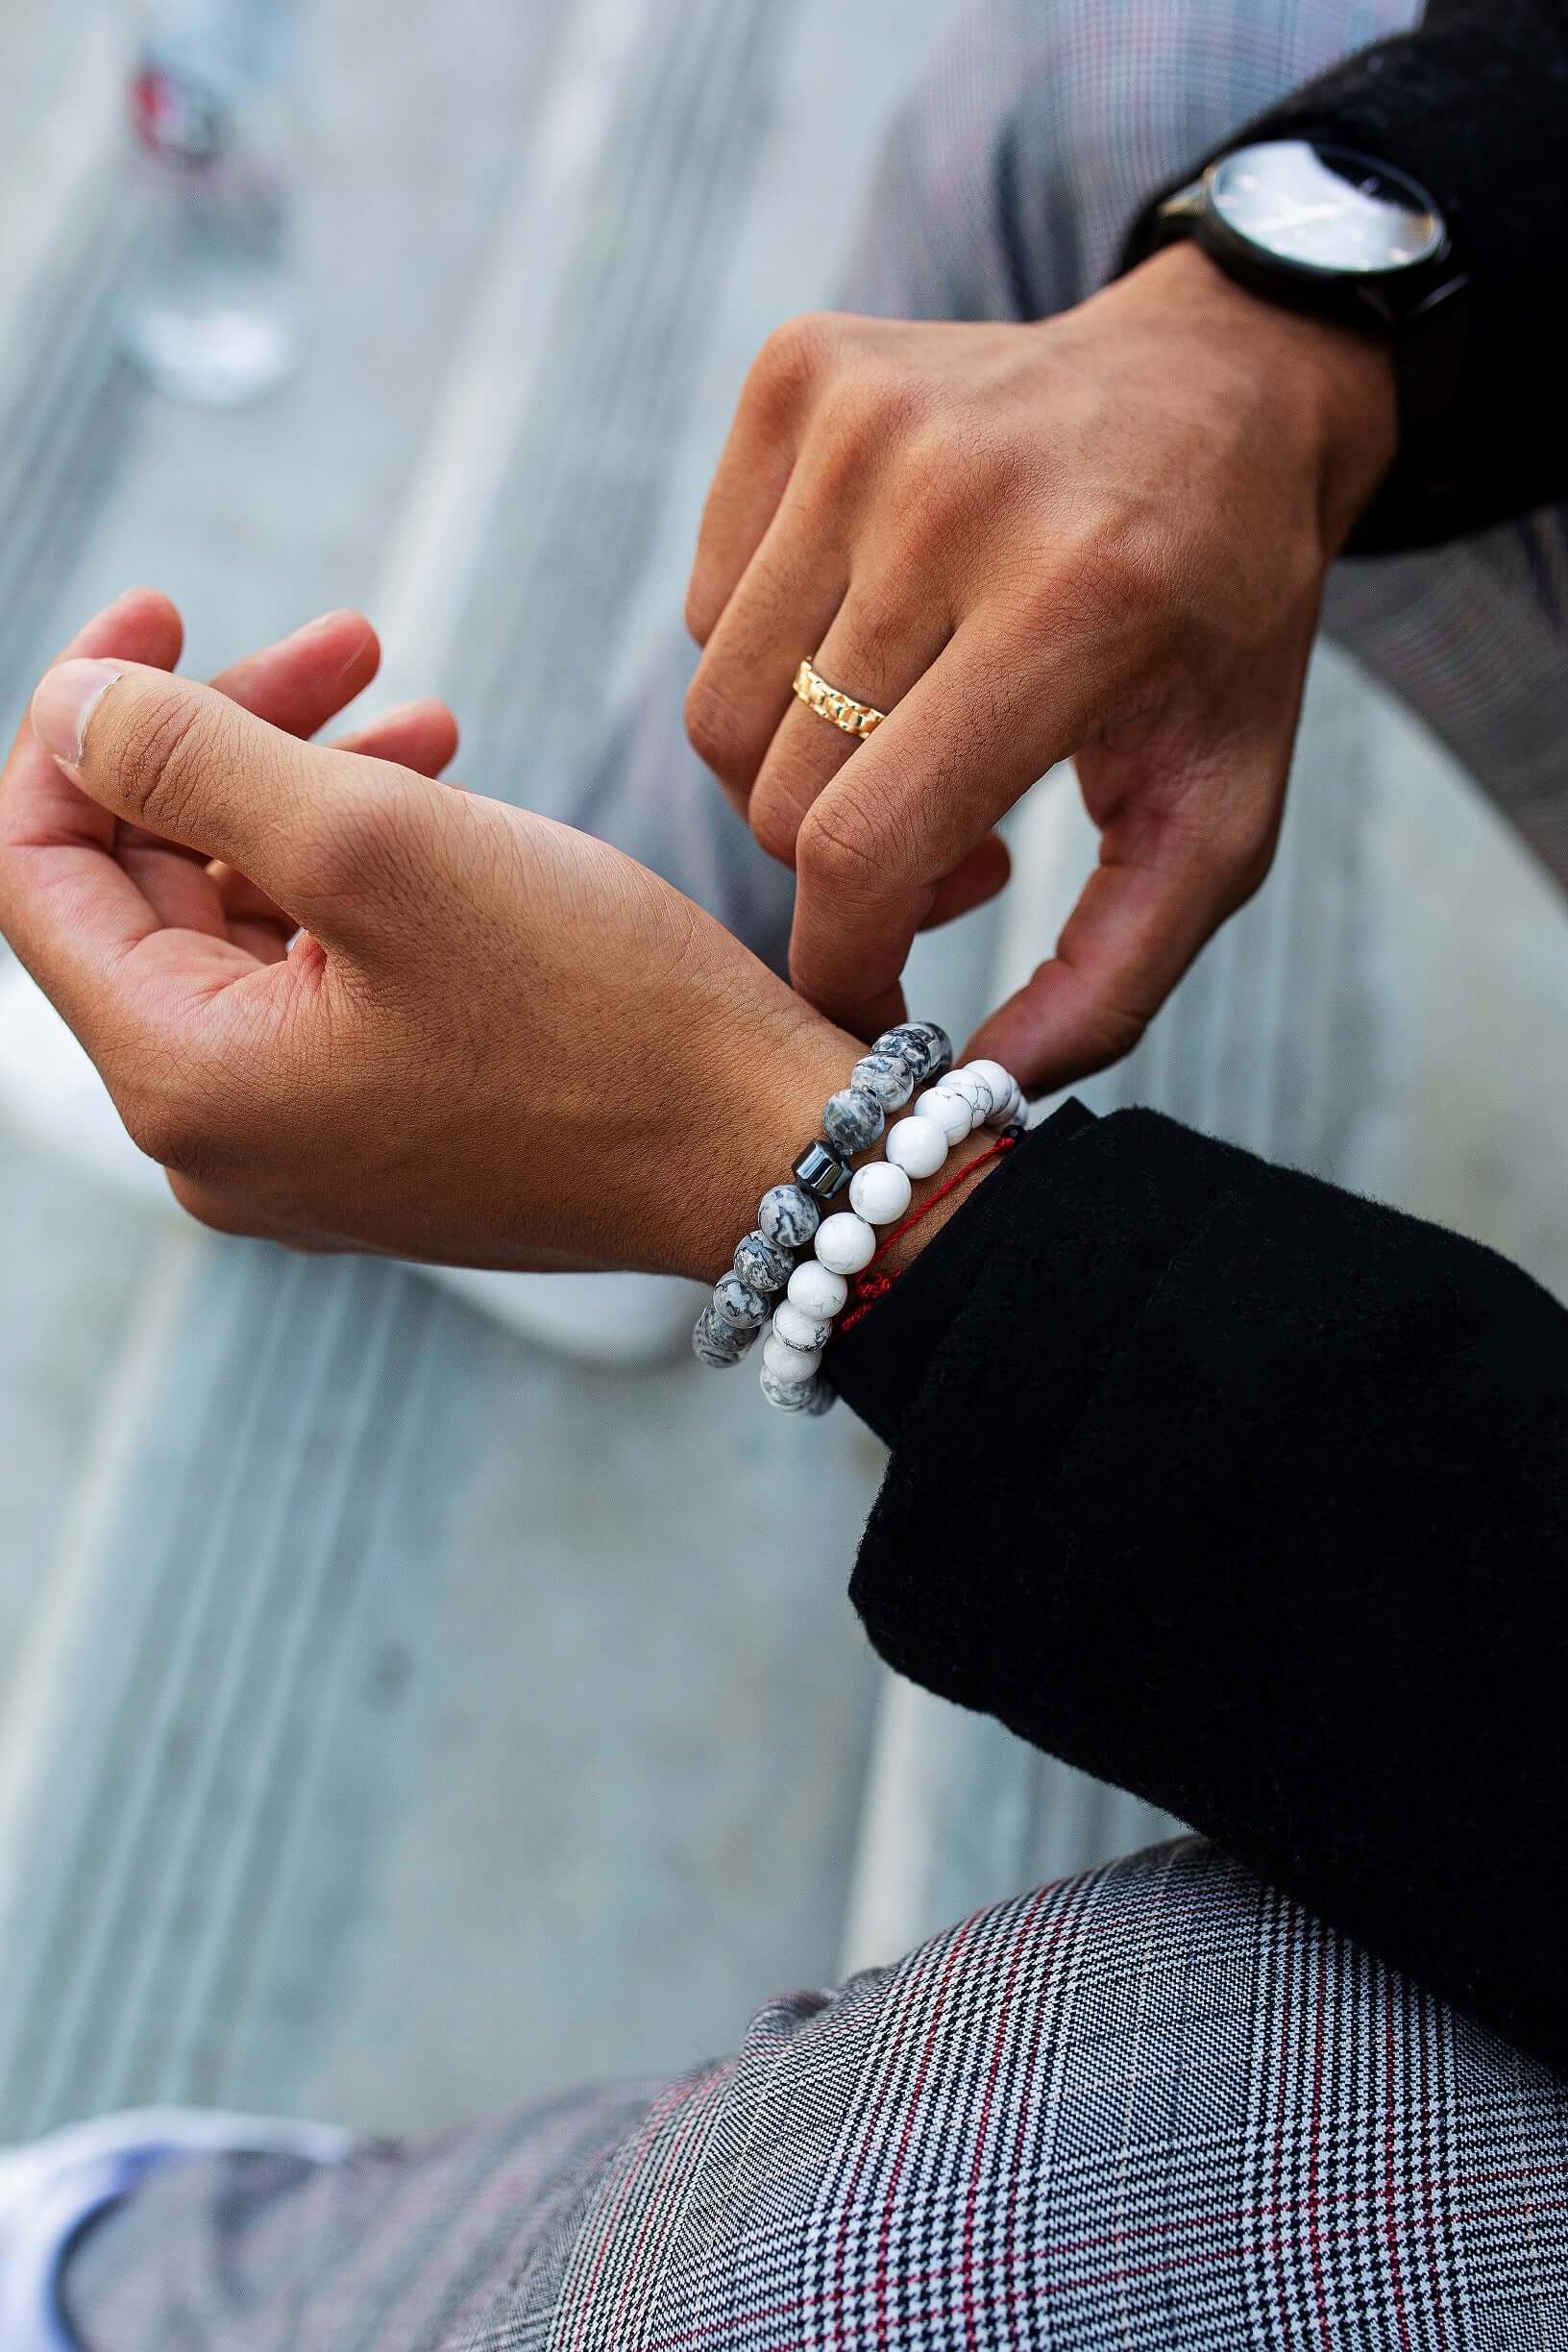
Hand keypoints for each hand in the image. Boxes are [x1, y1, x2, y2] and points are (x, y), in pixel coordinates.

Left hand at [0, 596, 857, 1277]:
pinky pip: (325, 986)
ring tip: (431, 719)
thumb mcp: (383, 846)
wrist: (766, 1156)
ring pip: (248, 928)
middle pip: (151, 892)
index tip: (167, 609)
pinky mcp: (385, 1140)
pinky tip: (452, 809)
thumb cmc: (600, 1014)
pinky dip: (365, 886)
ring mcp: (303, 1150)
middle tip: (350, 642)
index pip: (39, 876)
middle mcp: (218, 1139)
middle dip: (230, 744)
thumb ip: (194, 761)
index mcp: (185, 1081)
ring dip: (314, 800)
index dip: (80, 722)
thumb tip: (70, 705)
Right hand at [683, 242, 1396, 1086]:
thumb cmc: (1219, 628)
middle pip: (776, 788)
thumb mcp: (1220, 818)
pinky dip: (774, 659)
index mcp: (1071, 610)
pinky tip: (875, 636)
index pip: (861, 845)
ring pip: (723, 707)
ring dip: (800, 768)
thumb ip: (1114, 979)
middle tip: (946, 845)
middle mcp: (950, 496)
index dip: (840, 962)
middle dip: (837, 868)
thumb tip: (974, 1094)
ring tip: (915, 739)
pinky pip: (709, 604)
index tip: (870, 998)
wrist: (1223, 388)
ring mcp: (861, 420)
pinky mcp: (798, 373)